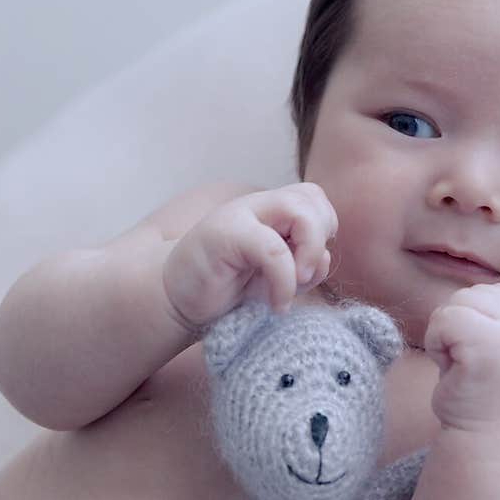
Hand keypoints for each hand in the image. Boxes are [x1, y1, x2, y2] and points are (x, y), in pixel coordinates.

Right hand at [162, 182, 337, 328]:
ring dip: (308, 252)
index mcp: (270, 212)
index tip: (309, 266)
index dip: (324, 229)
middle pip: (311, 196)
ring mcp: (238, 216)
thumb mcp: (275, 278)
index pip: (315, 199)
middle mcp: (257, 207)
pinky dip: (285, 281)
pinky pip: (273, 249)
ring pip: (298, 211)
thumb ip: (303, 265)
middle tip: (305, 276)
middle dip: (320, 239)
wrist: (175, 300)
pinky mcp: (224, 236)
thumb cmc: (226, 289)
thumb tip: (324, 260)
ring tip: (294, 284)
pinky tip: (276, 304)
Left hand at [424, 284, 499, 432]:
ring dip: (444, 335)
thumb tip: (466, 295)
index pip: (495, 293)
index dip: (472, 322)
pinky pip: (444, 320)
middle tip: (465, 366)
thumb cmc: (484, 402)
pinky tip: (450, 371)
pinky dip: (436, 343)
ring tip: (460, 369)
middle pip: (473, 294)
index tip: (477, 360)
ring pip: (456, 303)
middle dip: (456, 326)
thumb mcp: (498, 352)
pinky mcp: (488, 344)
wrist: (489, 446)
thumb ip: (492, 321)